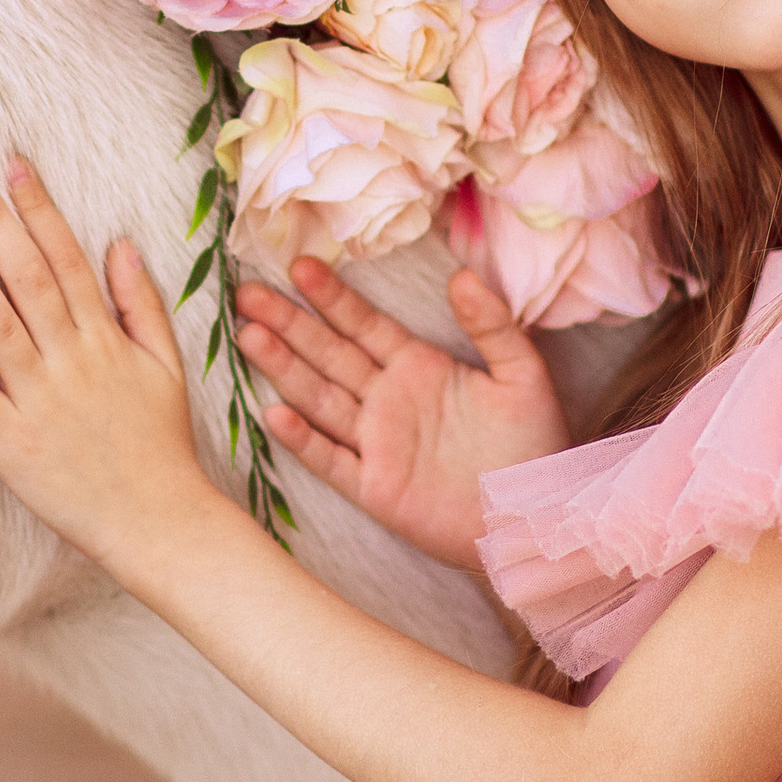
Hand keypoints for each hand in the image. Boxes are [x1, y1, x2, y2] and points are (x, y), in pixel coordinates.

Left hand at [0, 158, 214, 572]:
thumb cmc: (159, 444)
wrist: (157, 519)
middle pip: (28, 278)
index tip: (13, 167)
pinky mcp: (10, 439)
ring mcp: (40, 397)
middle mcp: (72, 359)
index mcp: (106, 338)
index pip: (67, 258)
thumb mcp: (165, 365)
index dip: (38, 209)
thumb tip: (121, 245)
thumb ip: (141, 303)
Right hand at [235, 259, 567, 571]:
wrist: (534, 517)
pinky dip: (303, 439)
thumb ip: (493, 325)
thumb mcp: (522, 374)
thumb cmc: (533, 445)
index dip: (332, 297)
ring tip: (248, 335)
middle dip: (289, 323)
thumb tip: (461, 275)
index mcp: (418, 367)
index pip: (365, 324)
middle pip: (328, 354)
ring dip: (284, 368)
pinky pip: (330, 459)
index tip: (299, 265)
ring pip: (319, 398)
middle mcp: (387, 400)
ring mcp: (376, 443)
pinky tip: (274, 413)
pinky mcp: (373, 487)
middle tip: (247, 293)